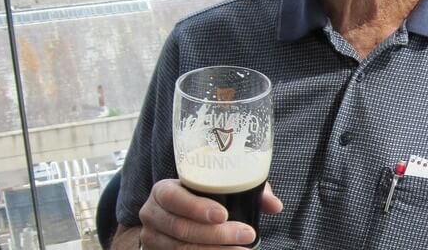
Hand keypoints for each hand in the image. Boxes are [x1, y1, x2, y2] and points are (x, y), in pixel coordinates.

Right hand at [135, 179, 282, 248]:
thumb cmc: (198, 197)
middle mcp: (153, 216)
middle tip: (247, 235)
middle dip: (217, 235)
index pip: (174, 198)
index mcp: (163, 192)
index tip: (223, 214)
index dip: (197, 207)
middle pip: (182, 229)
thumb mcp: (215, 186)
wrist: (168, 218)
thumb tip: (275, 205)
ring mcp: (153, 241)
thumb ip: (245, 188)